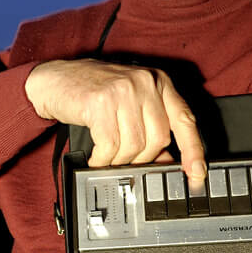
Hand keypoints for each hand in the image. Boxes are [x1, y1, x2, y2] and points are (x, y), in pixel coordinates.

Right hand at [24, 60, 206, 184]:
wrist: (54, 79)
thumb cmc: (93, 91)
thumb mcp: (129, 105)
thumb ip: (150, 127)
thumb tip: (167, 160)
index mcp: (158, 82)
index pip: (185, 120)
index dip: (193, 150)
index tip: (196, 172)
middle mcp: (144, 83)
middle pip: (158, 139)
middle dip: (142, 159)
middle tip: (126, 162)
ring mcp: (123, 91)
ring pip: (134, 145)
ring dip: (119, 160)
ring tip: (107, 157)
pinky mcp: (100, 103)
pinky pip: (110, 145)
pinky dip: (102, 159)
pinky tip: (95, 157)